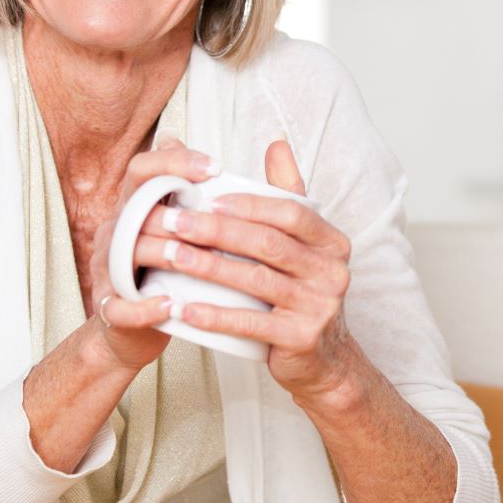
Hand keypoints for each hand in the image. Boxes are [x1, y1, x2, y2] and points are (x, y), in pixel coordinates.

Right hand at [85, 136, 219, 372]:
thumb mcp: (181, 232)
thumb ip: (193, 200)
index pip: (144, 169)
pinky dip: (144, 307)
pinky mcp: (111, 307)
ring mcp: (110, 269)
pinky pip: (119, 306)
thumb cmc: (167, 275)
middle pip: (134, 205)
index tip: (215, 167)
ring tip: (196, 256)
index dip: (175, 163)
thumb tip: (216, 163)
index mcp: (135, 207)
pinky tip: (170, 304)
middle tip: (210, 213)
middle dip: (173, 207)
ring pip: (124, 251)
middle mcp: (117, 231)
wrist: (136, 329)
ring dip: (162, 252)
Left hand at [139, 139, 361, 405]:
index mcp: (332, 242)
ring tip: (170, 256)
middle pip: (268, 243)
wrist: (324, 361)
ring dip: (208, 267)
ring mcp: (320, 306)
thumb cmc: (302, 294)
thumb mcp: (305, 244)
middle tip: (174, 221)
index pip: (291, 212)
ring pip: (256, 280)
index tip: (206, 196)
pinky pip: (251, 323)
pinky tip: (184, 307)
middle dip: (217, 230)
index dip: (249, 203)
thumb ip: (289, 195)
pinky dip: (215, 314)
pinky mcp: (302, 339)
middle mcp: (332, 271)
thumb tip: (276, 142)